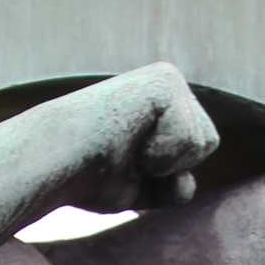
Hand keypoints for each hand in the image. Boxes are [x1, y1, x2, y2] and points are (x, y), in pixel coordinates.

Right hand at [69, 64, 220, 214]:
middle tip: (128, 158)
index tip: (128, 167)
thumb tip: (188, 184)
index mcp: (164, 102)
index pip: (200, 151)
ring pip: (203, 141)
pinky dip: (161, 154)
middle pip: (208, 143)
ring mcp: (167, 79)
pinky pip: (190, 140)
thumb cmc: (88, 178)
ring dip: (165, 161)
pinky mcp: (164, 83)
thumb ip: (168, 182)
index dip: (167, 176)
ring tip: (127, 148)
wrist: (55, 162)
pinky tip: (127, 140)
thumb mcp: (138, 184)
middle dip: (171, 167)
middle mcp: (168, 83)